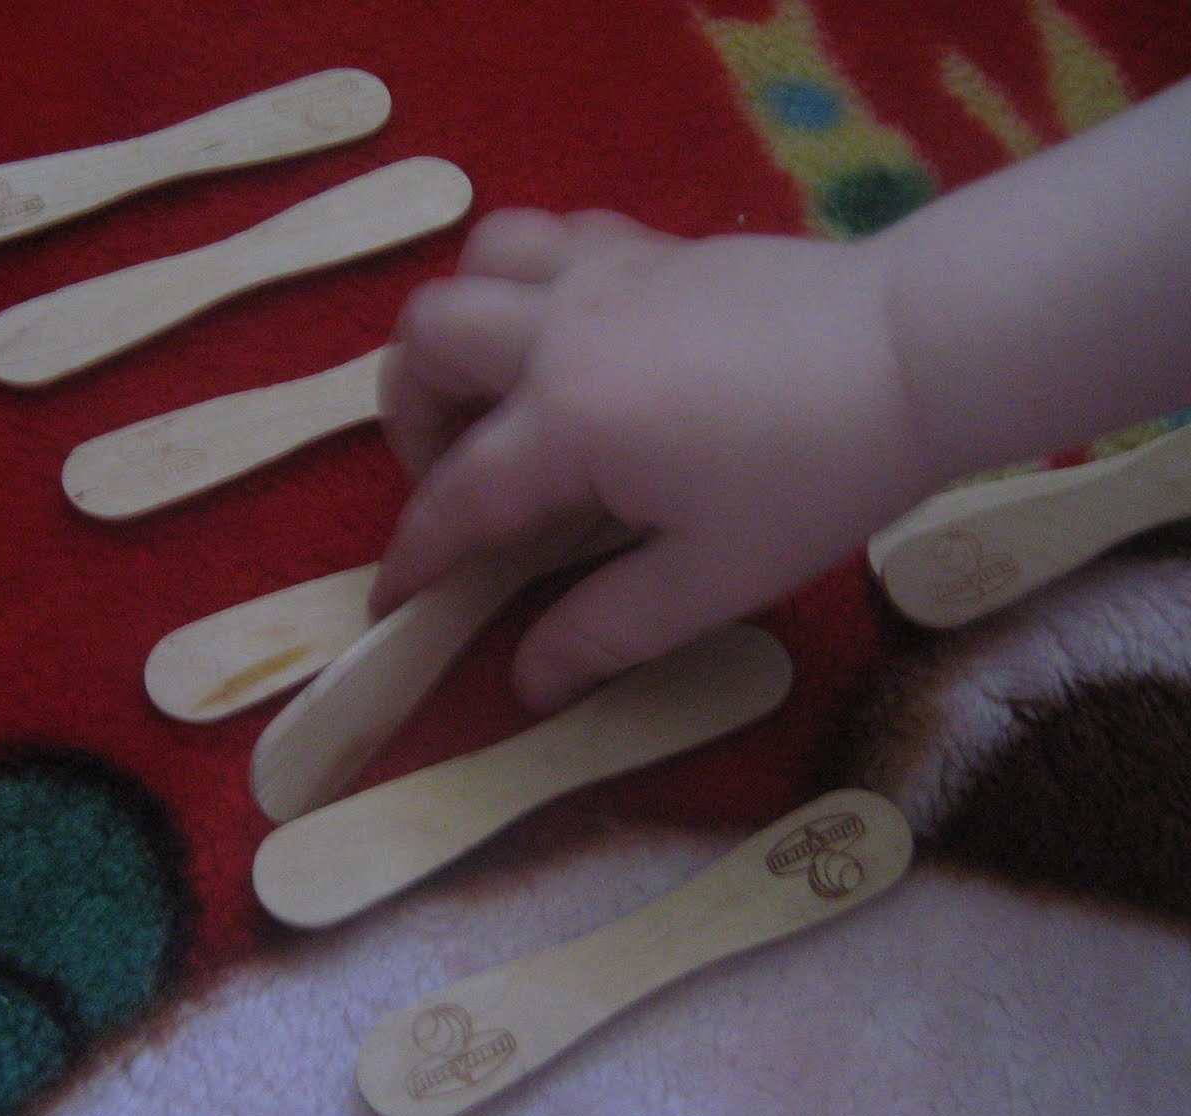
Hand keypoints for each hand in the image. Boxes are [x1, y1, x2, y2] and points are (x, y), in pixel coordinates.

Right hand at [373, 208, 932, 710]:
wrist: (918, 351)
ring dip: (461, 331)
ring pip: (476, 263)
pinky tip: (572, 339)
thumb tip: (526, 681)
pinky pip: (548, 239)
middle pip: (424, 343)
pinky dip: (526, 284)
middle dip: (412, 418)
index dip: (413, 555)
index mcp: (565, 419)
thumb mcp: (711, 578)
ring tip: (499, 394)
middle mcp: (558, 328)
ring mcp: (602, 271)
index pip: (455, 495)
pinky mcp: (648, 245)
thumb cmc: (818, 475)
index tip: (391, 600)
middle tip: (458, 477)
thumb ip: (604, 631)